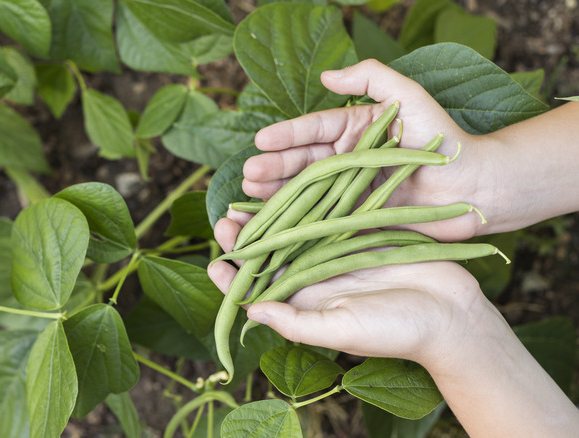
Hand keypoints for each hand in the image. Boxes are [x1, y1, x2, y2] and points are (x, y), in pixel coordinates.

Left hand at [208, 211, 491, 365]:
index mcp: (306, 303)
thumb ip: (297, 324)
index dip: (234, 280)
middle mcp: (315, 277)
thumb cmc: (398, 331)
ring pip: (294, 228)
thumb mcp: (344, 331)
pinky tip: (291, 183)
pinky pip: (328, 211)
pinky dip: (310, 199)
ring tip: (248, 198)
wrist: (453, 314)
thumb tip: (250, 311)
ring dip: (272, 214)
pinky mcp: (359, 232)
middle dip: (247, 238)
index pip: (260, 291)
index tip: (215, 263)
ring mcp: (336, 252)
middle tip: (225, 220)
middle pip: (272, 254)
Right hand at [241, 59, 489, 241]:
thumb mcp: (410, 98)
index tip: (262, 140)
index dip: (287, 135)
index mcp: (354, 130)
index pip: (314, 129)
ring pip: (305, 191)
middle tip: (249, 173)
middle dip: (273, 167)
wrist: (476, 188)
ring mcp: (348, 191)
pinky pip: (321, 219)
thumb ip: (374, 77)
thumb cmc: (445, 140)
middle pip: (302, 162)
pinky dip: (295, 222)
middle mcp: (346, 160)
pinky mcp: (355, 219)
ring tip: (251, 193)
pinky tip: (273, 222)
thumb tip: (329, 75)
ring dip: (276, 193)